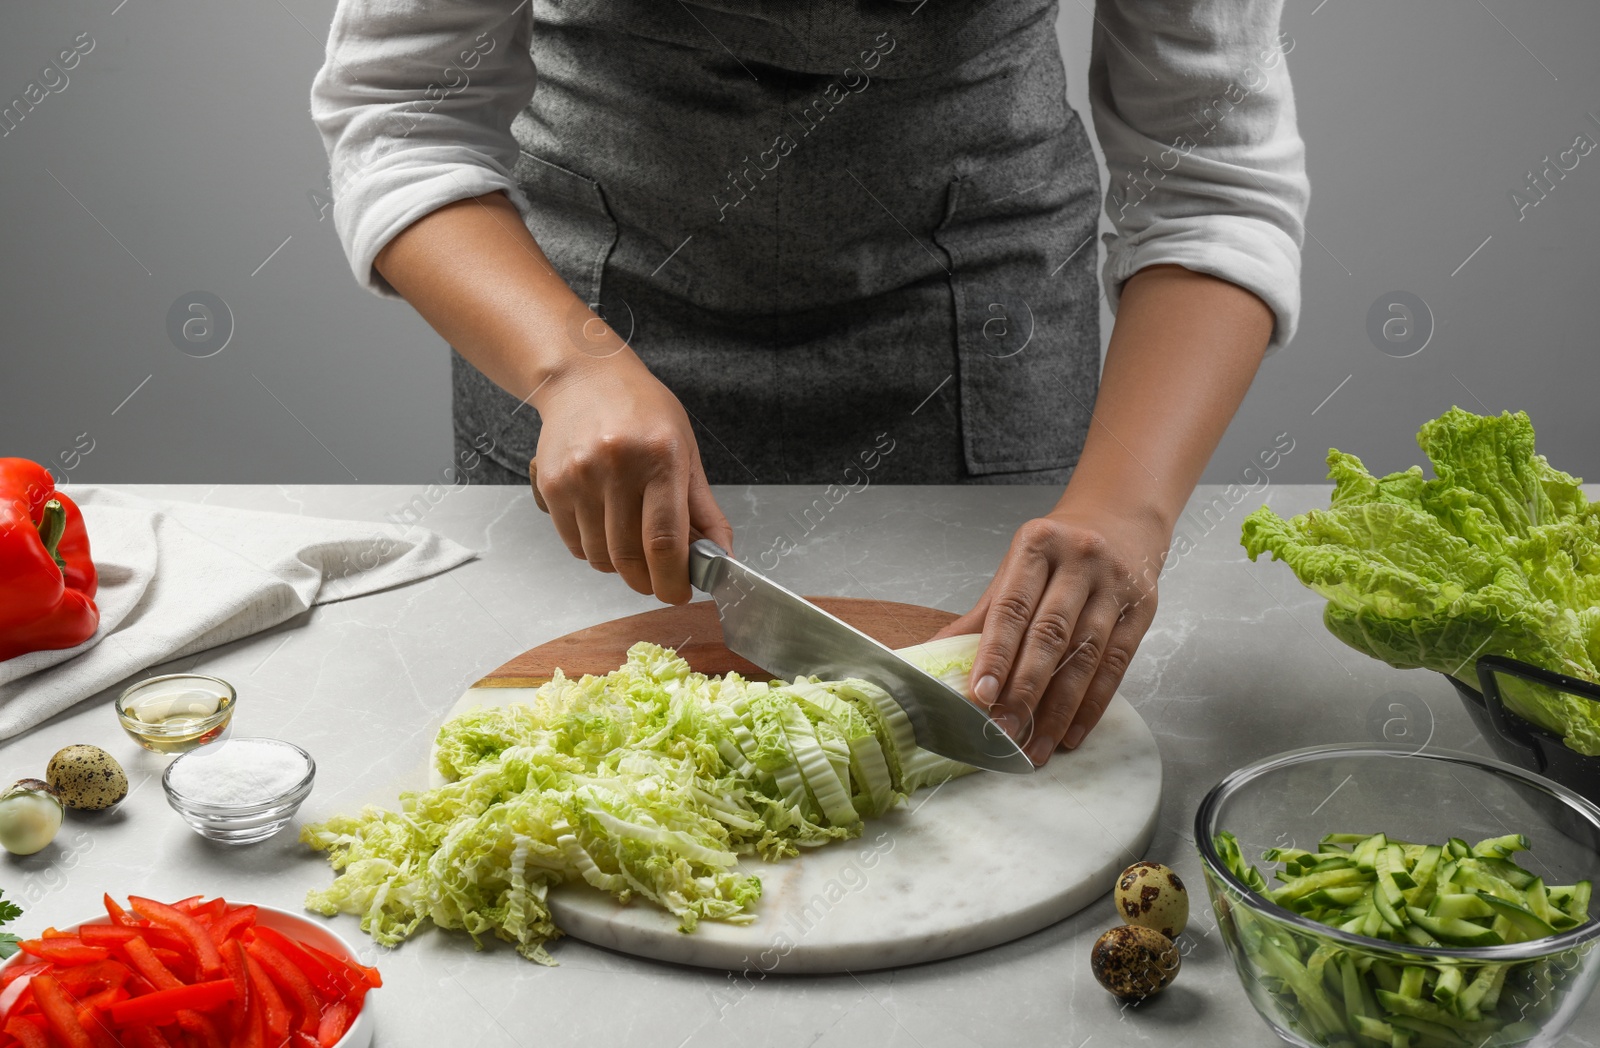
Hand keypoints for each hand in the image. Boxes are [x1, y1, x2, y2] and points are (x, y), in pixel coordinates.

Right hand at [531, 348, 733, 604]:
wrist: (585, 379)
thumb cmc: (642, 412)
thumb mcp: (686, 451)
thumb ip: (704, 510)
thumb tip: (721, 559)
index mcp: (659, 457)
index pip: (664, 540)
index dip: (674, 580)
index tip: (681, 593)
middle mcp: (616, 466)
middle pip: (630, 557)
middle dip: (649, 583)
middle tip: (660, 582)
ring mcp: (578, 477)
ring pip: (601, 558)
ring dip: (621, 568)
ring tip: (633, 545)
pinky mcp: (551, 487)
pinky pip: (575, 545)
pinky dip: (595, 551)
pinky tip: (606, 528)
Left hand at [932, 500, 1165, 765]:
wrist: (1120, 519)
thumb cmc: (1057, 553)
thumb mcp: (1016, 570)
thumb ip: (982, 615)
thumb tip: (932, 656)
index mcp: (1038, 544)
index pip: (1013, 607)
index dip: (996, 654)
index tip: (980, 695)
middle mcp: (1080, 560)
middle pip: (1050, 634)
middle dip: (1025, 690)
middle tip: (1004, 731)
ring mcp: (1115, 584)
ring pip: (1085, 656)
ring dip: (1058, 709)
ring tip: (1035, 746)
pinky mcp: (1142, 610)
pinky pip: (1116, 666)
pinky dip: (1091, 706)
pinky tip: (1071, 733)